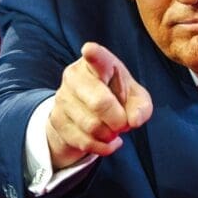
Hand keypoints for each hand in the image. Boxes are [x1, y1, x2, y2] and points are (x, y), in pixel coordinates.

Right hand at [46, 43, 152, 169]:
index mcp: (97, 63)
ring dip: (109, 135)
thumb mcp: (135, 97)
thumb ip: (141, 106)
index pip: (96, 57)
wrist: (85, 110)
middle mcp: (75, 76)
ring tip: (113, 131)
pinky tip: (107, 141)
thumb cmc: (116, 96)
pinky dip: (101, 147)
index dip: (93, 55)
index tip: (89, 50)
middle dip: (118, 120)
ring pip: (92, 126)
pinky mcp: (56, 119)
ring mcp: (62, 98)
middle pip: (99, 103)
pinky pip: (83, 141)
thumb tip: (134, 120)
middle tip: (123, 122)